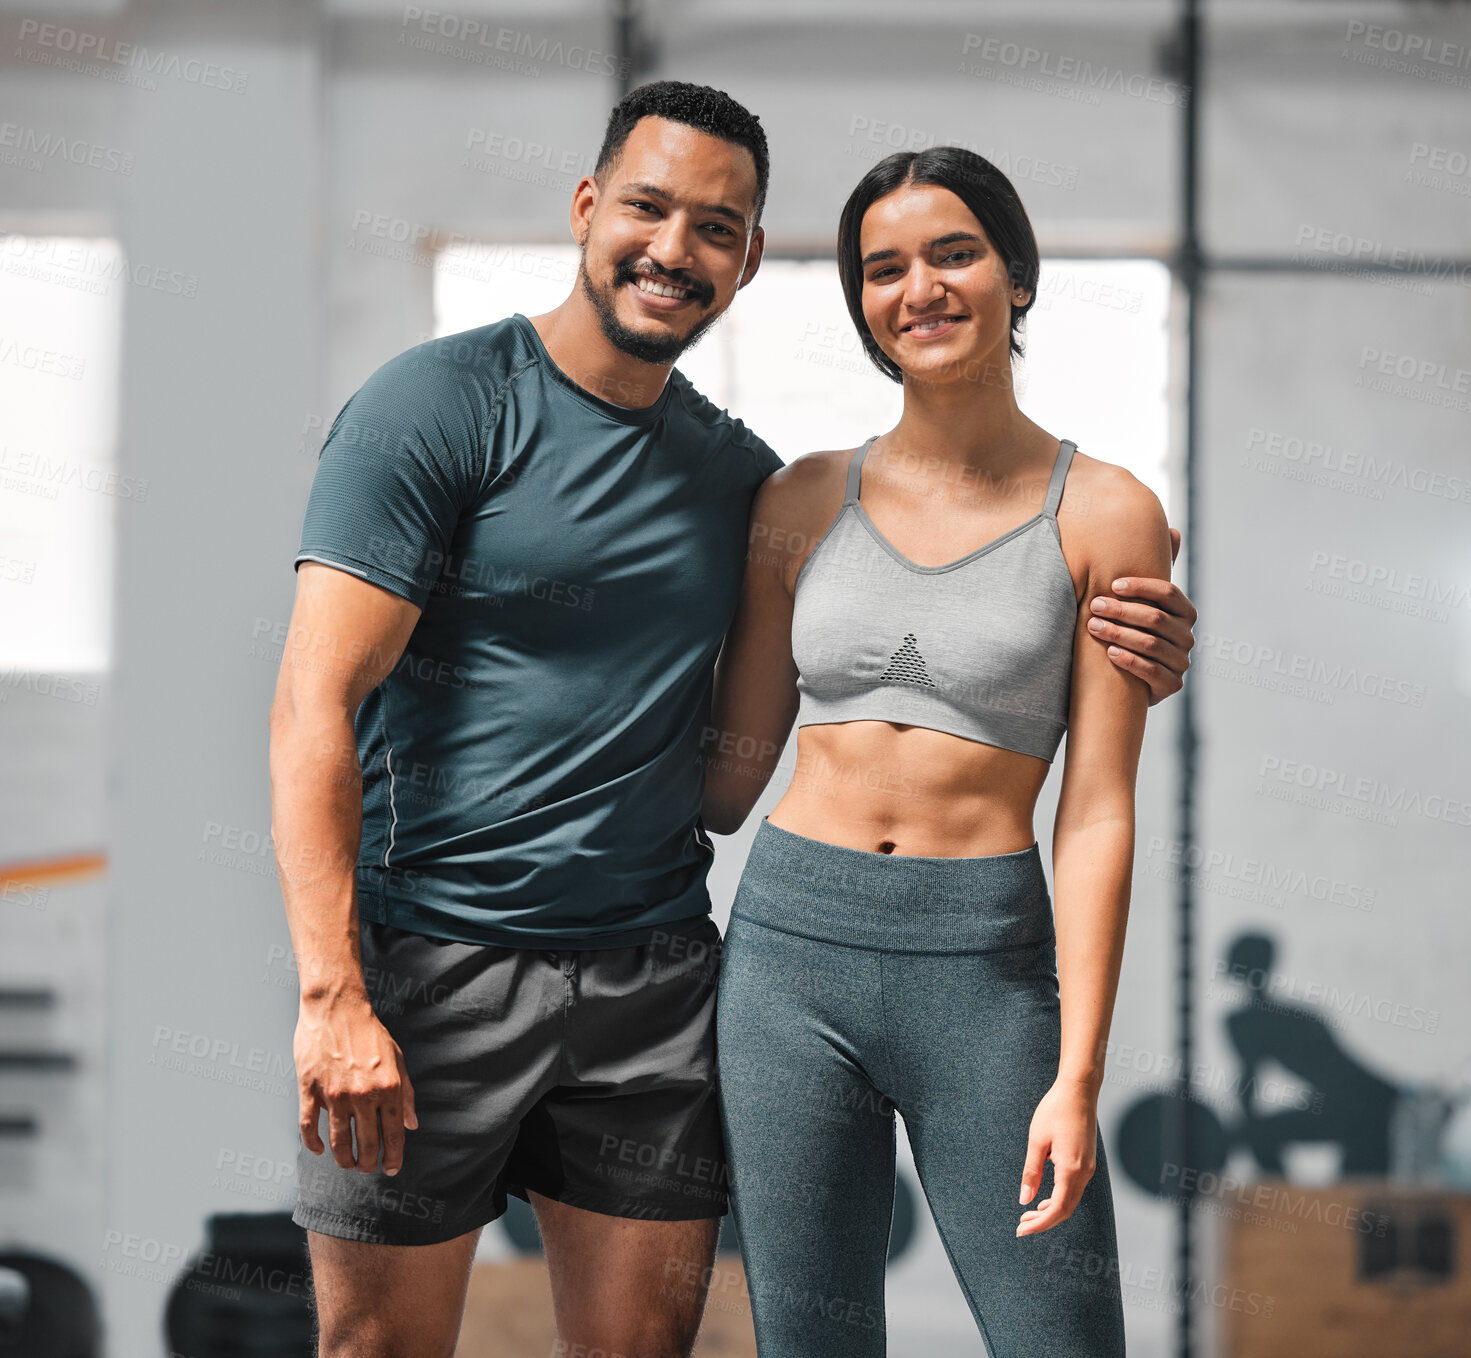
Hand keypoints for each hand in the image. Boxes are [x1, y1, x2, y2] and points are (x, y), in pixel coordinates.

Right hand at [296, 992, 417, 1175]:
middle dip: (368, 1163)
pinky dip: (313, 1144)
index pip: (394, 1134)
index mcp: (389, 1087)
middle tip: (367, 1168)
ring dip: (344, 1159)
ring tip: (347, 1164)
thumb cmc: (369, 1032)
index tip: (391, 1169)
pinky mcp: (310, 1090)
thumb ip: (407, 1093)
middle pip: (367, 1144)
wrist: (336, 1008)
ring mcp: (335, 1094)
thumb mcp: (397, 1059)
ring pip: (339, 1142)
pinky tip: (320, 1150)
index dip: (393, 1157)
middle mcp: (364, 1094)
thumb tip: (411, 1124)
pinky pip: (310, 1127)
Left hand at [1017, 1078, 1098, 1236]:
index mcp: (1070, 1169)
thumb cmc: (1056, 1110)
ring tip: (1030, 1213)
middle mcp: (1084, 1172)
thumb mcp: (1036, 1141)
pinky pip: (1075, 1189)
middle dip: (1044, 1221)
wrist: (1079, 1091)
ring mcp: (1088, 1167)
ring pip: (1071, 1201)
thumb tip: (1025, 1199)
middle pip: (1066, 1210)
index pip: (1057, 1209)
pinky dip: (1060, 1199)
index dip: (1040, 1224)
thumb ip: (1031, 1172)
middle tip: (1022, 1224)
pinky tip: (1045, 1198)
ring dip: (1052, 1211)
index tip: (1022, 1230)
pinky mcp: (1087, 1162)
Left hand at [1088, 528, 1194, 705]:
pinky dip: (1130, 661)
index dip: (1141, 587)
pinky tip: (1109, 654)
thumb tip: (1174, 530)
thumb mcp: (1144, 600)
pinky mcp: (1171, 686)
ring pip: (1151, 644)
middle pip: (1156, 619)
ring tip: (1093, 627)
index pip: (1169, 593)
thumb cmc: (1134, 628)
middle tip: (1093, 605)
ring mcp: (1181, 662)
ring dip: (1119, 634)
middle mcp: (1187, 637)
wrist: (1128, 677)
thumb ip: (1157, 569)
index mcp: (1185, 612)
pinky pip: (1152, 673)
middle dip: (1122, 610)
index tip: (1112, 584)